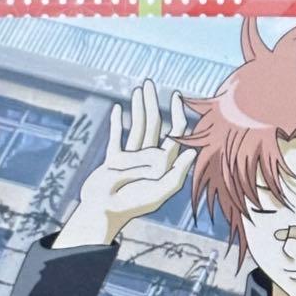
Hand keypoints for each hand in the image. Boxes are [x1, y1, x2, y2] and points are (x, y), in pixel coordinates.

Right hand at [52, 79, 195, 247]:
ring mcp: (130, 159)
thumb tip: (192, 152)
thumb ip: (176, 173)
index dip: (178, 115)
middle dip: (152, 104)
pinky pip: (116, 137)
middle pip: (154, 126)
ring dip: (137, 108)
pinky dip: (117, 123)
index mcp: (163, 164)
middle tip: (150, 84)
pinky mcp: (112, 161)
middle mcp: (149, 159)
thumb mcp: (159, 192)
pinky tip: (119, 109)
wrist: (103, 211)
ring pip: (137, 128)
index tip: (176, 96)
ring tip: (138, 90)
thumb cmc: (132, 204)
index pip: (175, 135)